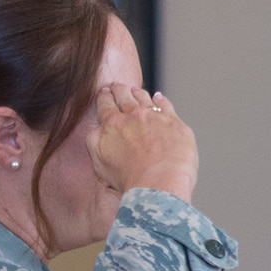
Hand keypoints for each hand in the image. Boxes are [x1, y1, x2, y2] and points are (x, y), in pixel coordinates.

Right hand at [87, 84, 198, 202]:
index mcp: (113, 124)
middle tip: (116, 86)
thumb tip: (98, 129)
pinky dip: (161, 100)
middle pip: (124, 96)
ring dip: (138, 93)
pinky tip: (159, 98)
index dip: (103, 97)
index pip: (105, 105)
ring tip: (135, 90)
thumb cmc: (130, 179)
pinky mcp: (176, 124)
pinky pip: (166, 106)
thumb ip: (94, 141)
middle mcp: (134, 116)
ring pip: (144, 98)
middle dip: (119, 89)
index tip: (104, 93)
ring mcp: (156, 118)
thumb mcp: (99, 161)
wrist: (159, 184)